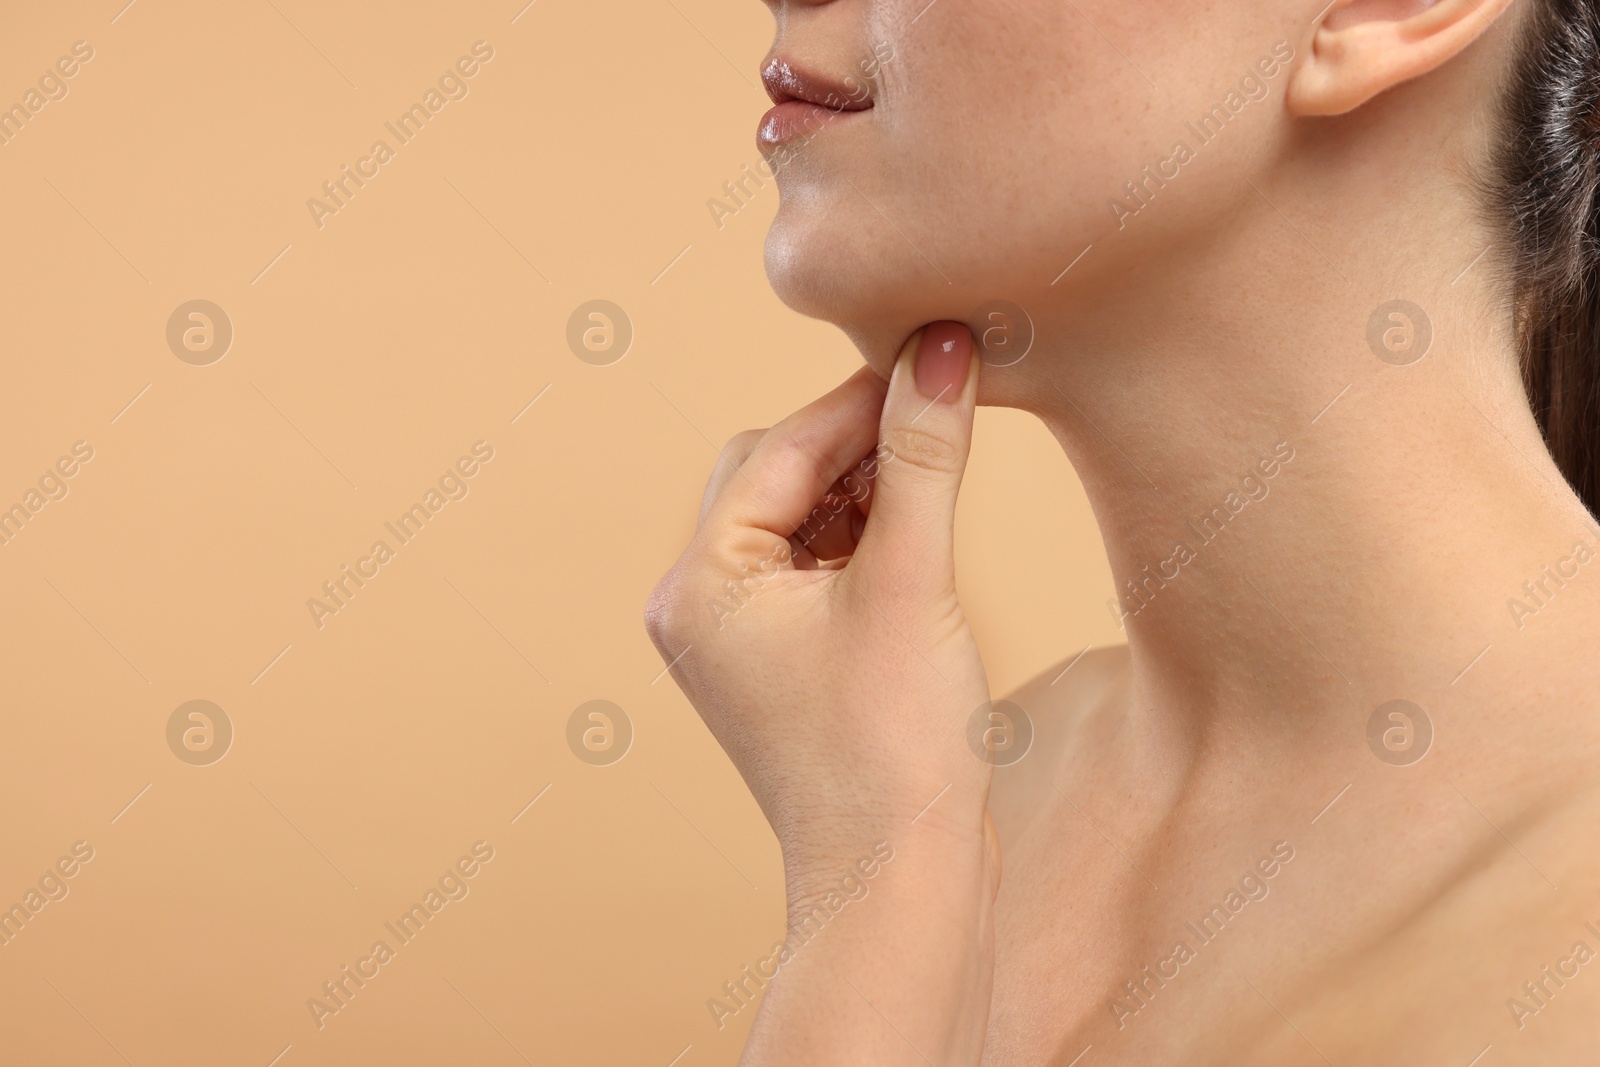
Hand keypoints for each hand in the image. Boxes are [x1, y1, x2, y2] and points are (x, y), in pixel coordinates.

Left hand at [645, 322, 997, 1063]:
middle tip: (937, 421)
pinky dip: (864, 544)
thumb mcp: (911, 582)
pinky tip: (919, 542)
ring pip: (799, 521)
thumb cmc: (894, 748)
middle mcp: (699, 608)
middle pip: (776, 477)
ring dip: (865, 493)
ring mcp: (737, 642)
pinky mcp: (780, 667)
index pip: (779, 451)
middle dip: (856, 447)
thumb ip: (923, 456)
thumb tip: (943, 346)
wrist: (898, 886)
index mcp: (700, 584)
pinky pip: (814, 571)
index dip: (861, 401)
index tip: (935, 353)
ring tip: (935, 488)